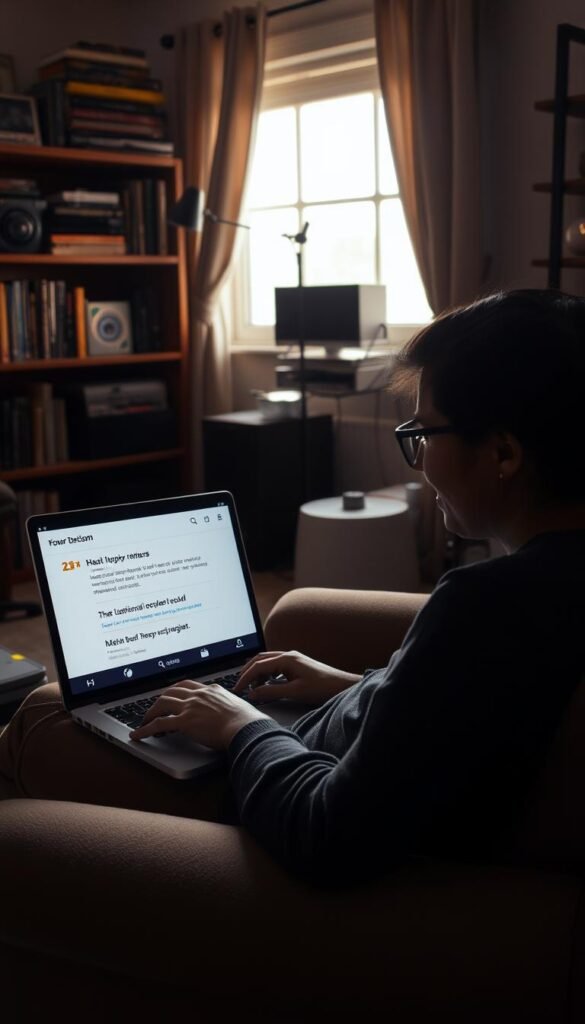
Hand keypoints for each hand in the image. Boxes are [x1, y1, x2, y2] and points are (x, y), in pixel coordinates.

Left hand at [129, 679, 269, 750]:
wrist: (246, 728)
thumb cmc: (247, 722)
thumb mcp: (236, 706)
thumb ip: (226, 706)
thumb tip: (228, 713)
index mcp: (211, 690)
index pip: (188, 685)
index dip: (176, 691)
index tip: (172, 696)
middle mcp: (198, 695)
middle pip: (171, 691)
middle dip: (160, 700)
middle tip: (154, 708)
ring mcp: (190, 706)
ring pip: (162, 703)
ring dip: (150, 712)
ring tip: (145, 721)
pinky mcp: (184, 721)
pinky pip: (159, 724)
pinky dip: (145, 729)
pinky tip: (138, 735)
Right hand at [234, 650, 359, 706]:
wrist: (342, 686)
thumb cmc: (322, 687)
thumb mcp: (294, 692)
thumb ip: (271, 692)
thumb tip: (252, 694)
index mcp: (286, 659)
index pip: (258, 665)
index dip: (245, 678)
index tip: (237, 689)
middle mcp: (288, 655)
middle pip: (260, 660)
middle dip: (248, 672)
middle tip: (239, 686)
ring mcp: (293, 659)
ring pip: (267, 662)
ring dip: (257, 673)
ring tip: (252, 688)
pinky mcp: (297, 666)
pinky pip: (276, 667)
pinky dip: (267, 675)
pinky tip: (266, 685)